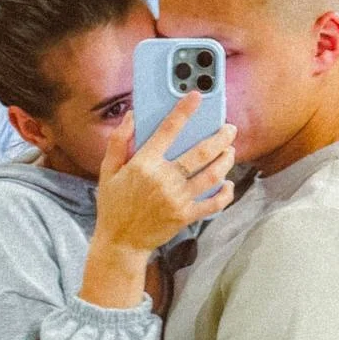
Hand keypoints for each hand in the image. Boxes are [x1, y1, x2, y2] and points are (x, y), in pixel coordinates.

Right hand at [94, 92, 235, 256]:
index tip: (196, 96)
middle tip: (229, 128)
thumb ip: (118, 142)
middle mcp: (164, 179)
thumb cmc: (113, 206)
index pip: (167, 130)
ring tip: (230, 151)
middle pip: (201, 152)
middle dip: (220, 136)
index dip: (184, 110)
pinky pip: (213, 203)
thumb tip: (132, 116)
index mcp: (144, 164)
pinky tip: (228, 183)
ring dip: (226, 160)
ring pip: (213, 174)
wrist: (120, 243)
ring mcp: (177, 199)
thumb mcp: (108, 171)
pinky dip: (225, 193)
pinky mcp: (185, 216)